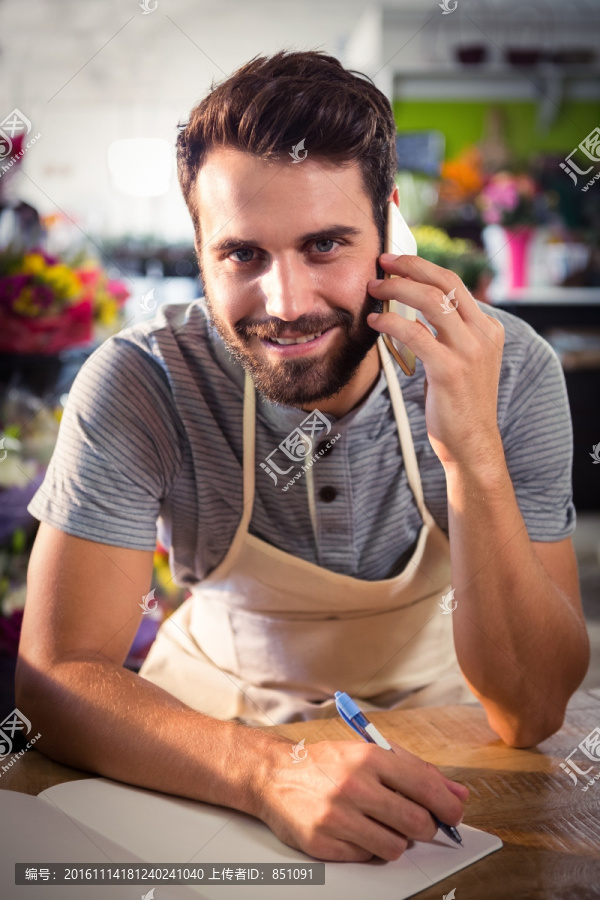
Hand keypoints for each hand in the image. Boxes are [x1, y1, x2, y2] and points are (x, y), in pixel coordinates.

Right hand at [254, 738, 467, 861]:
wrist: (274, 774)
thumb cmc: (326, 763)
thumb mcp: (368, 752)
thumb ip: (415, 770)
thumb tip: (457, 794)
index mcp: (368, 758)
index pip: (425, 785)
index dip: (448, 805)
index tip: (454, 813)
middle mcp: (353, 786)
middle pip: (416, 822)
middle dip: (425, 827)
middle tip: (418, 823)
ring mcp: (337, 817)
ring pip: (395, 847)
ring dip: (395, 840)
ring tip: (380, 824)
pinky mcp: (323, 843)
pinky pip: (367, 857)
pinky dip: (368, 848)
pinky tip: (355, 830)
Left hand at [367, 254, 504, 469]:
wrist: (472, 442)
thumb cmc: (459, 403)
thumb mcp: (462, 360)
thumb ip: (448, 334)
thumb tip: (415, 310)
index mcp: (488, 328)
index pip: (455, 283)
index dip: (424, 267)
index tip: (398, 262)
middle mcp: (483, 334)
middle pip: (445, 283)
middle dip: (410, 267)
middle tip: (382, 263)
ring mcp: (469, 352)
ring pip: (430, 301)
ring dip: (397, 289)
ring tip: (373, 289)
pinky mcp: (450, 370)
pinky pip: (416, 334)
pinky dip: (391, 323)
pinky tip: (375, 322)